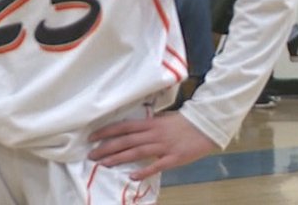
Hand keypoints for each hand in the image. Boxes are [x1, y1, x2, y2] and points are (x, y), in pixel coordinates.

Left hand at [87, 112, 217, 180]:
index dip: (106, 131)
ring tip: (103, 164)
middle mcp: (153, 134)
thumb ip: (147, 126)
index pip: (123, 127)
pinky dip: (144, 171)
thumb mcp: (162, 120)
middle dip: (106, 148)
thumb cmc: (183, 123)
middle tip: (91, 155)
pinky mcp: (174, 158)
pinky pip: (157, 165)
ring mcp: (163, 146)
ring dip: (118, 158)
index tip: (91, 137)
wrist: (205, 126)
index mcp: (150, 123)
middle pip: (125, 141)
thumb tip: (130, 131)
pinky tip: (132, 176)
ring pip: (136, 152)